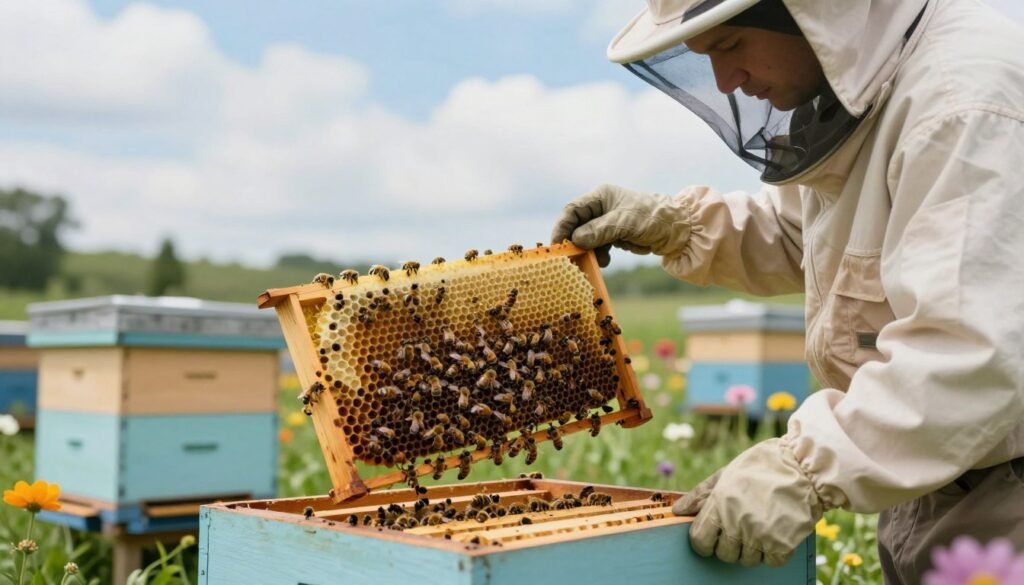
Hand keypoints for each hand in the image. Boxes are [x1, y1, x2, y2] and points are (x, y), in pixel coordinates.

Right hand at [550, 184, 691, 266]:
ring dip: (587, 251)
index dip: (562, 227)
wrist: (676, 231)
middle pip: (577, 225)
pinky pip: (597, 247)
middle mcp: (601, 208)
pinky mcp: (613, 236)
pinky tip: (605, 261)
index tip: (557, 245)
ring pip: (586, 239)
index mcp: (601, 197)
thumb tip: (576, 239)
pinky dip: (598, 256)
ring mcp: (606, 223)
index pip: (573, 210)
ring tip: (594, 262)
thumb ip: (599, 230)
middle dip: (574, 242)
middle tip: (570, 259)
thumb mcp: (625, 223)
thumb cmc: (652, 218)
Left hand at [672, 438, 824, 566]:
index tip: (711, 538)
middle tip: (740, 528)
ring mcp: (760, 536)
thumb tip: (678, 511)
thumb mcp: (726, 474)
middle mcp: (737, 522)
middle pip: (723, 554)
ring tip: (760, 525)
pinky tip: (775, 531)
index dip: (703, 541)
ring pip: (747, 560)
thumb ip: (700, 494)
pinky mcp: (782, 545)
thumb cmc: (763, 466)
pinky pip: (770, 561)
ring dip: (751, 548)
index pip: (699, 540)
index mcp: (720, 504)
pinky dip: (773, 551)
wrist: (806, 467)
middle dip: (728, 545)